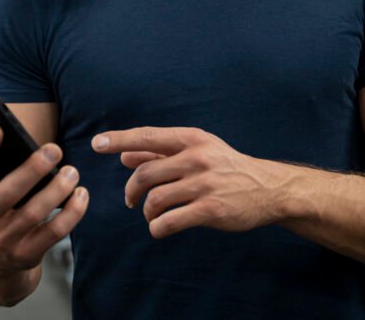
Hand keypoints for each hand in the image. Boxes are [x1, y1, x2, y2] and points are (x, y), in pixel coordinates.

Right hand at [0, 123, 88, 273]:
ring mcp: (5, 239)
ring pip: (34, 214)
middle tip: (54, 150)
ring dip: (56, 191)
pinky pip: (53, 234)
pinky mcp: (27, 254)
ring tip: (72, 171)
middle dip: (31, 170)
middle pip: (7, 194)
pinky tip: (81, 194)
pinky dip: (71, 214)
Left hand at [92, 127, 283, 238]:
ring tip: (151, 215)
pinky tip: (160, 228)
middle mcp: (197, 158)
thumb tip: (125, 155)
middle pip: (145, 174)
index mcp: (191, 139)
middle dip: (131, 191)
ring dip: (146, 212)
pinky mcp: (210, 209)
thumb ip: (160, 153)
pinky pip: (169, 221)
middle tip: (131, 200)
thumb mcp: (198, 152)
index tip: (96, 144)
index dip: (119, 140)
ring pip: (155, 200)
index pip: (147, 136)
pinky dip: (157, 228)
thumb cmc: (226, 167)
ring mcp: (204, 184)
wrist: (268, 188)